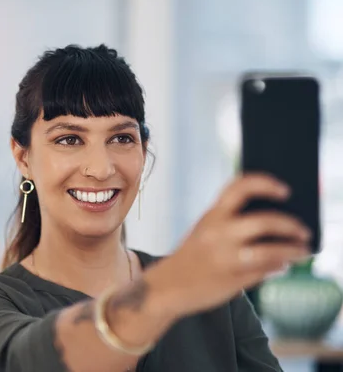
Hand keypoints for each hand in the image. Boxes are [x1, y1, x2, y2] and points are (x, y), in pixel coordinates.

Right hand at [149, 173, 310, 317]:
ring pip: (271, 252)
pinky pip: (264, 271)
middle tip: (303, 230)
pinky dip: (279, 267)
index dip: (266, 184)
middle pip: (265, 221)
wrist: (166, 286)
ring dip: (292, 251)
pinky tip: (282, 266)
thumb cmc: (191, 256)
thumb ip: (232, 222)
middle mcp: (218, 234)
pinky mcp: (232, 280)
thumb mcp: (205, 230)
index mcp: (211, 216)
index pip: (240, 187)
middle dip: (290, 225)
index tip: (285, 190)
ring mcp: (226, 258)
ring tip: (302, 251)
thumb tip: (275, 223)